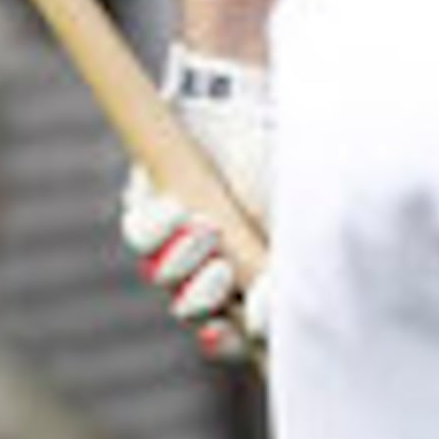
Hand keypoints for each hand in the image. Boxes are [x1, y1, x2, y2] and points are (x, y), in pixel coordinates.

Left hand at [118, 44, 274, 363]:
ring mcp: (182, 235)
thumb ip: (285, 279)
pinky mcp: (151, 204)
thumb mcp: (301, 224)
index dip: (224, 343)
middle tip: (220, 275)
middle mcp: (218, 258)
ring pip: (163, 280)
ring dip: (181, 266)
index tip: (220, 334)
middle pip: (194, 313)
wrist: (254, 96)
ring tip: (207, 230)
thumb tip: (260, 325)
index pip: (237, 329)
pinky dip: (156, 233)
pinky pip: (138, 237)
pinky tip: (180, 212)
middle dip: (202, 303)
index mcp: (258, 269)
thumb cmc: (289, 160)